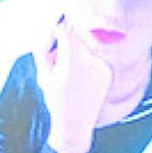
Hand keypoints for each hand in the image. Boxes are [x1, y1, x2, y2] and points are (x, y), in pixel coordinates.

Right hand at [35, 20, 113, 152]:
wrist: (75, 124)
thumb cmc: (56, 100)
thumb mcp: (43, 73)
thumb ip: (44, 47)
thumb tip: (50, 29)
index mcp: (71, 58)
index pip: (65, 29)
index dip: (57, 30)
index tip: (54, 34)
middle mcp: (88, 59)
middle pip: (76, 36)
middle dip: (66, 43)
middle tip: (59, 60)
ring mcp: (100, 65)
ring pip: (85, 48)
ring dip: (76, 53)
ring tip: (71, 74)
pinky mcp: (107, 72)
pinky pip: (95, 58)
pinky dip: (88, 63)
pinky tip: (82, 81)